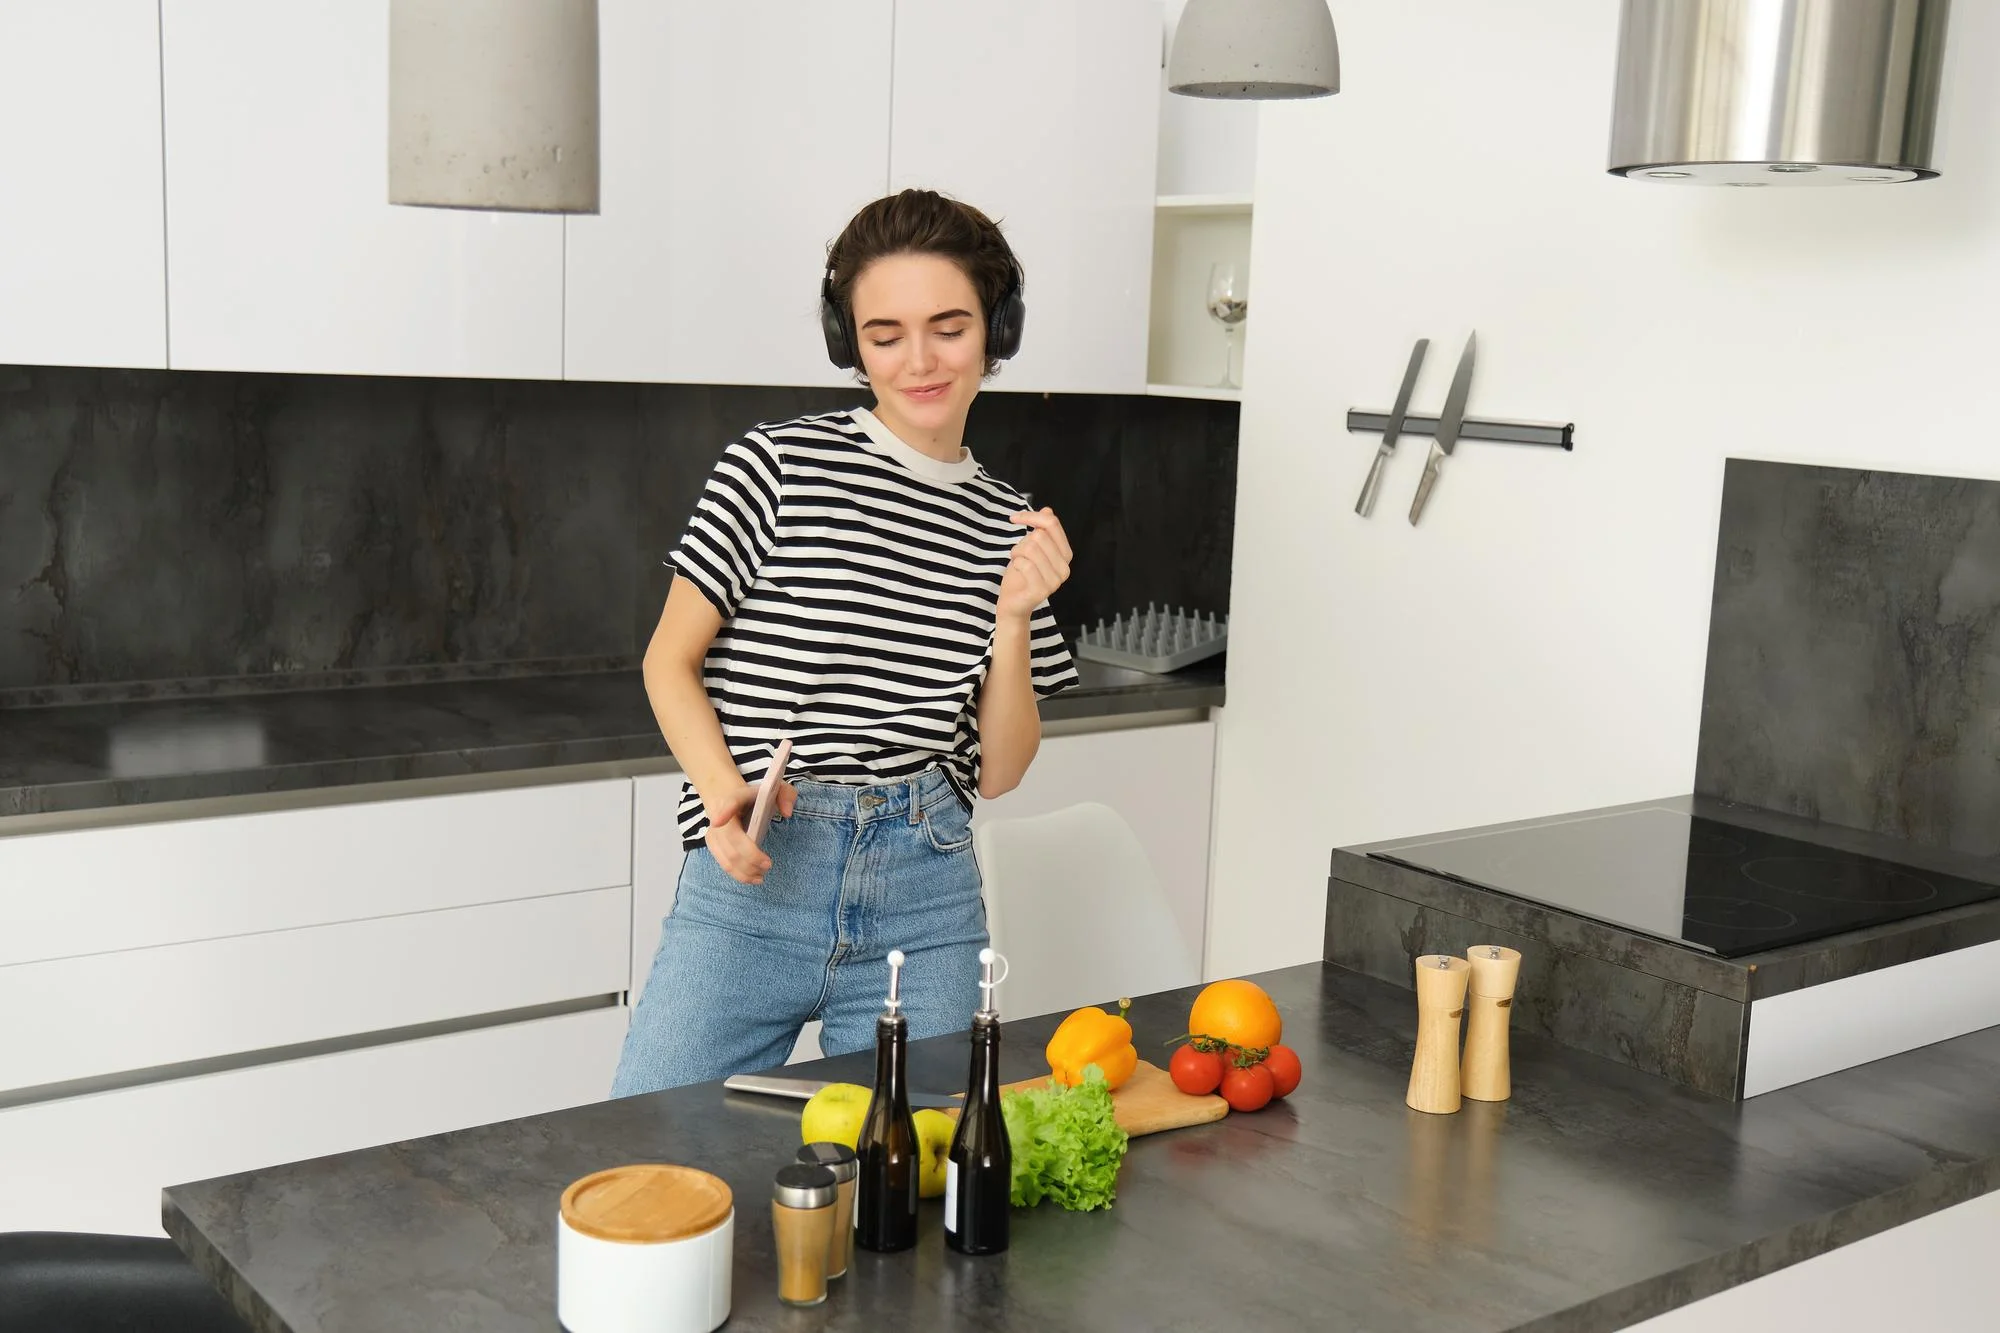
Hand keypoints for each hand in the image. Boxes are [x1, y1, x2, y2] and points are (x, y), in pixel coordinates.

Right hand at [703, 778, 797, 884]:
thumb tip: (786, 814)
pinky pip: (723, 863)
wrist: (730, 796)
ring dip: (745, 870)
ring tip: (762, 875)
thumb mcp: (776, 788)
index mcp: (737, 797)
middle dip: (750, 855)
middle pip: (732, 839)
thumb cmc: (757, 796)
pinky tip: (753, 878)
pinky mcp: (712, 843)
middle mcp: (721, 814)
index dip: (723, 811)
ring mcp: (714, 830)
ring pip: (726, 855)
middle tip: (768, 865)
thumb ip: (786, 795)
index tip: (718, 820)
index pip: (730, 802)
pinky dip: (738, 874)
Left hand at [998, 507, 1072, 624]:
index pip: (1051, 522)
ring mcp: (1055, 581)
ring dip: (1016, 553)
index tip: (1014, 518)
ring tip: (1018, 564)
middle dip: (1021, 542)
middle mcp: (1065, 568)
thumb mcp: (1030, 548)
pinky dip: (1015, 564)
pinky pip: (1024, 564)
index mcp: (1065, 554)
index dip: (1031, 516)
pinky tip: (1017, 573)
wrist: (1013, 603)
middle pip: (1039, 535)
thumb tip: (1048, 510)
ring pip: (1031, 548)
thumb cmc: (1021, 575)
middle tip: (1018, 555)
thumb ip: (1041, 530)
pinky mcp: (1041, 591)